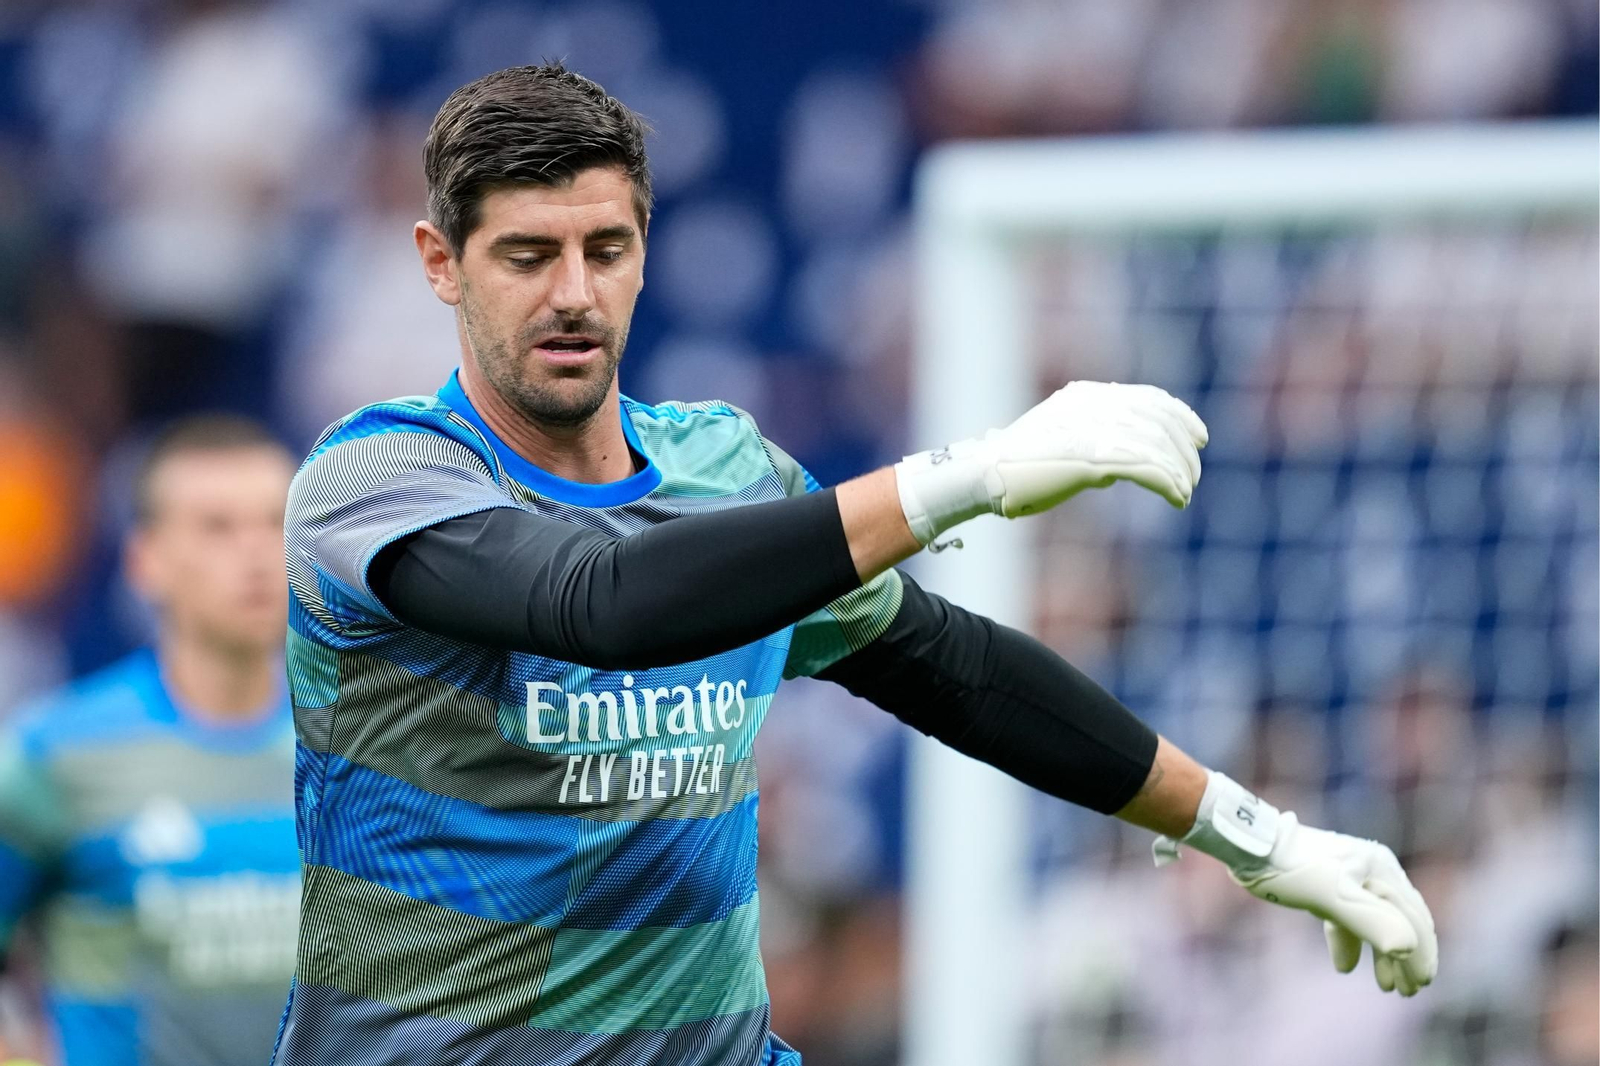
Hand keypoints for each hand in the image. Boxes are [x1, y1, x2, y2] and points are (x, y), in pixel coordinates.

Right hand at [895, 381, 1207, 544]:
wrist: (983, 477)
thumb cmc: (1015, 469)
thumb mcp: (1059, 444)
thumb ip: (1092, 445)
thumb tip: (1121, 466)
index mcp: (1084, 397)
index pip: (1147, 398)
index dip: (1179, 415)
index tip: (1199, 437)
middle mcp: (1091, 406)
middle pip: (1158, 421)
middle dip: (1183, 449)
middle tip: (1193, 475)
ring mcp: (1090, 430)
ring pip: (1156, 446)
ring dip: (1179, 471)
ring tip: (1186, 491)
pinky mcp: (1090, 457)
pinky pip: (1145, 467)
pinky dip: (1168, 483)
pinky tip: (1178, 499)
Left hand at [1236, 814, 1438, 995]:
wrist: (1250, 846)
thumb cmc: (1292, 869)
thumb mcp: (1332, 897)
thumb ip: (1371, 921)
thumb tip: (1407, 948)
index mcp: (1381, 869)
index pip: (1412, 917)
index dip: (1422, 952)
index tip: (1422, 983)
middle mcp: (1372, 870)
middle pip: (1399, 919)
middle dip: (1405, 957)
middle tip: (1408, 992)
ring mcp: (1350, 876)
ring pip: (1375, 920)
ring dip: (1381, 954)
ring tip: (1386, 986)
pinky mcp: (1328, 885)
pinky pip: (1348, 917)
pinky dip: (1350, 941)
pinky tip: (1344, 965)